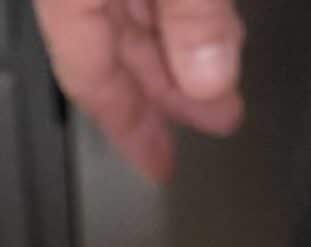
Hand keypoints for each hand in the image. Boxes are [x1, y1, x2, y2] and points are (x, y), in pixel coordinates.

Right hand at [33, 0, 244, 184]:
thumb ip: (191, 13)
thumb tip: (208, 78)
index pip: (88, 80)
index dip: (129, 130)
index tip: (160, 166)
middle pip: (108, 48)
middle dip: (170, 89)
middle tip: (217, 114)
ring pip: (125, 10)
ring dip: (176, 47)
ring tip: (222, 71)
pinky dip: (169, 8)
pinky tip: (200, 16)